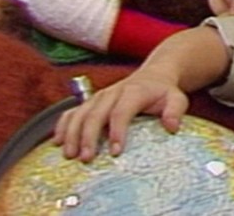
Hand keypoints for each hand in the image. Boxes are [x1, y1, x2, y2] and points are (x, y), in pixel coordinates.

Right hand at [53, 69, 188, 162]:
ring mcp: (99, 96)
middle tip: (86, 158)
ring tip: (69, 154)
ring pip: (80, 112)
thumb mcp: (176, 98)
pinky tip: (57, 142)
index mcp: (133, 91)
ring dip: (72, 133)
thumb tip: (171, 126)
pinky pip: (72, 111)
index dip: (117, 131)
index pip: (122, 111)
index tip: (114, 152)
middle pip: (96, 113)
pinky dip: (63, 125)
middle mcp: (113, 92)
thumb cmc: (164, 92)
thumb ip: (175, 110)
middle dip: (88, 136)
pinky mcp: (91, 101)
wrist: (154, 74)